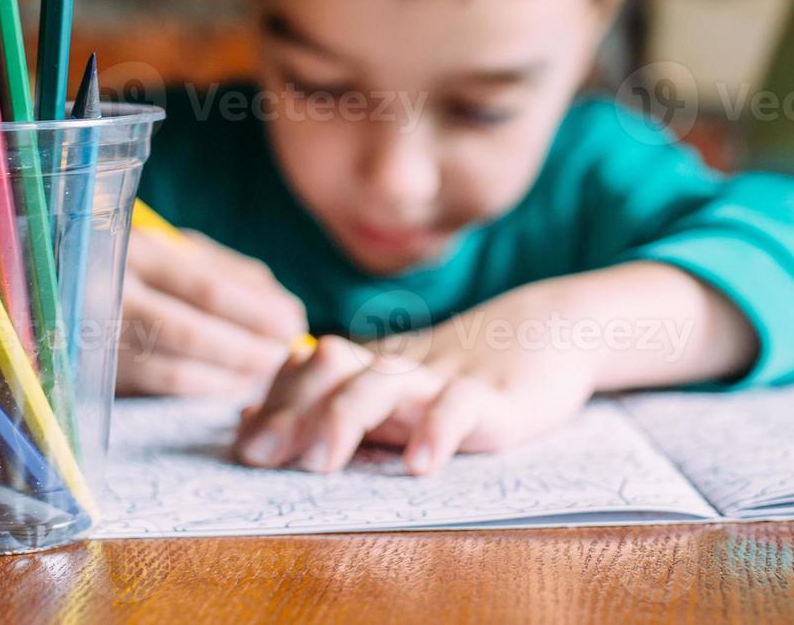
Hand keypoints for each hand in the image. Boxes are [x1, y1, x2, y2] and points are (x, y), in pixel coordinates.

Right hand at [117, 228, 307, 395]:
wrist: (64, 286)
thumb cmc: (141, 265)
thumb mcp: (179, 252)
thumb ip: (231, 273)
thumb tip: (286, 308)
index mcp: (137, 252)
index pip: (207, 288)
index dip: (256, 310)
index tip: (294, 321)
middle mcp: (110, 294)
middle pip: (191, 330)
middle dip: (248, 346)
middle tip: (285, 353)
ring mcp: (100, 336)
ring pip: (177, 365)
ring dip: (232, 371)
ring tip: (268, 369)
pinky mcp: (100, 371)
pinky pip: (162, 385)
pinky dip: (207, 387)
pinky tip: (237, 384)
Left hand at [233, 331, 596, 475]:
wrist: (551, 330)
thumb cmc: (464, 370)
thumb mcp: (396, 386)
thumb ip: (331, 403)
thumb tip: (244, 419)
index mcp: (374, 365)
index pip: (308, 367)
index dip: (272, 400)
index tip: (242, 438)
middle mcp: (398, 368)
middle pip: (333, 370)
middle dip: (291, 412)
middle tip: (260, 454)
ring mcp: (443, 378)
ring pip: (384, 383)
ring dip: (346, 418)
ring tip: (323, 460)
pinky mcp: (491, 397)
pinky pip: (459, 408)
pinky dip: (437, 431)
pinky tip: (419, 463)